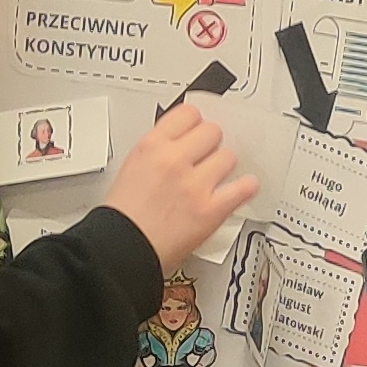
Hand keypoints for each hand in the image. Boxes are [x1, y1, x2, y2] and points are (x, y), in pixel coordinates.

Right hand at [105, 102, 257, 268]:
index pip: (188, 114)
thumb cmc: (122, 218)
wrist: (120, 251)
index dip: (196, 122)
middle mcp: (174, 161)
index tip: (199, 127)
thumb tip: (180, 145)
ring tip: (218, 175)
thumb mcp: (131, 169)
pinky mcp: (211, 210)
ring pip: (228, 157)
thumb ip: (158, 153)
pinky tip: (244, 187)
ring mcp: (194, 185)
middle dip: (211, 142)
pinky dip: (245, 188)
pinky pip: (241, 189)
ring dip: (224, 165)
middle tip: (208, 152)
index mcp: (151, 147)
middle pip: (212, 131)